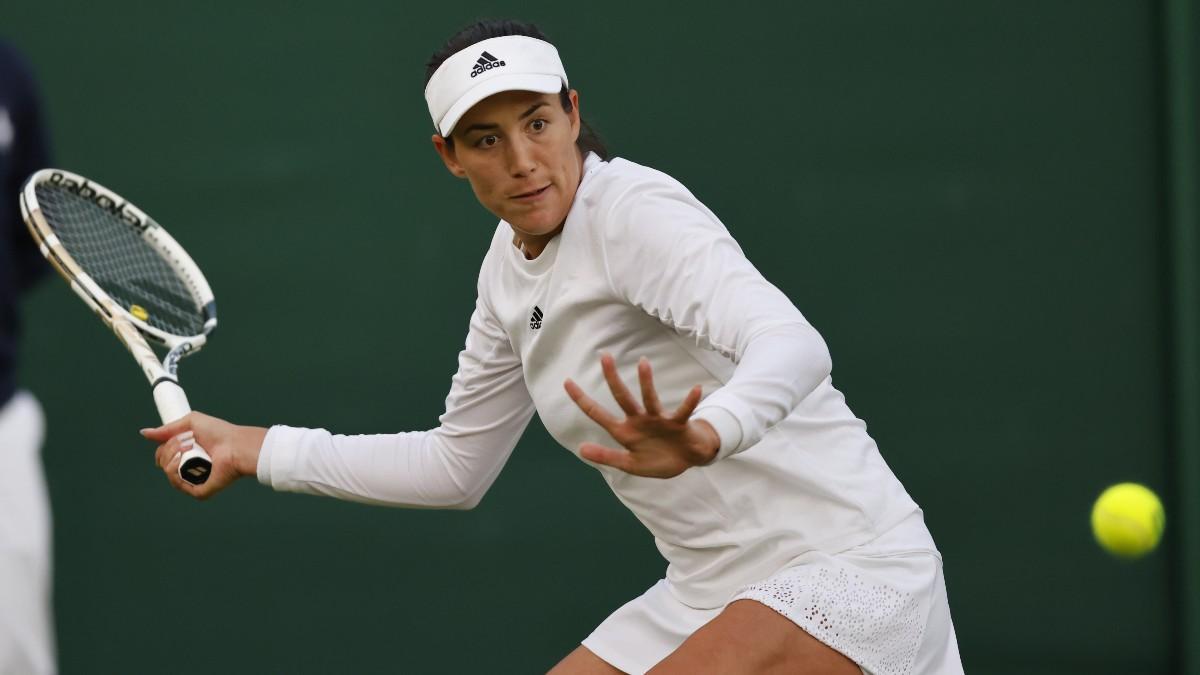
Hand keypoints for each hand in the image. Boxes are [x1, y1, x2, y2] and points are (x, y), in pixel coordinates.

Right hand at [140, 412, 267, 499]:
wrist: (235, 444)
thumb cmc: (219, 433)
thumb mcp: (190, 423)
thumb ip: (167, 429)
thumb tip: (144, 433)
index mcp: (187, 455)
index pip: (163, 455)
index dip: (164, 447)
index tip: (177, 436)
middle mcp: (189, 469)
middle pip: (163, 462)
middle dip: (170, 448)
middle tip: (188, 439)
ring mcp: (194, 481)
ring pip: (168, 473)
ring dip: (173, 456)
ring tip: (189, 446)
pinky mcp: (199, 491)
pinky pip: (177, 484)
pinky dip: (175, 471)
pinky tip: (182, 461)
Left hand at [564, 353, 719, 477]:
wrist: (687, 459)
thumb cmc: (657, 458)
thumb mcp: (629, 464)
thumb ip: (606, 456)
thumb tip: (580, 449)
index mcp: (624, 431)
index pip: (597, 413)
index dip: (581, 399)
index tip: (566, 381)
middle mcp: (639, 420)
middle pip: (622, 397)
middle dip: (612, 378)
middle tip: (604, 356)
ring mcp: (658, 420)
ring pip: (650, 398)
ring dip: (646, 382)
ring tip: (643, 363)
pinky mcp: (677, 424)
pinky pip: (683, 411)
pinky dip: (690, 401)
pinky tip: (696, 389)